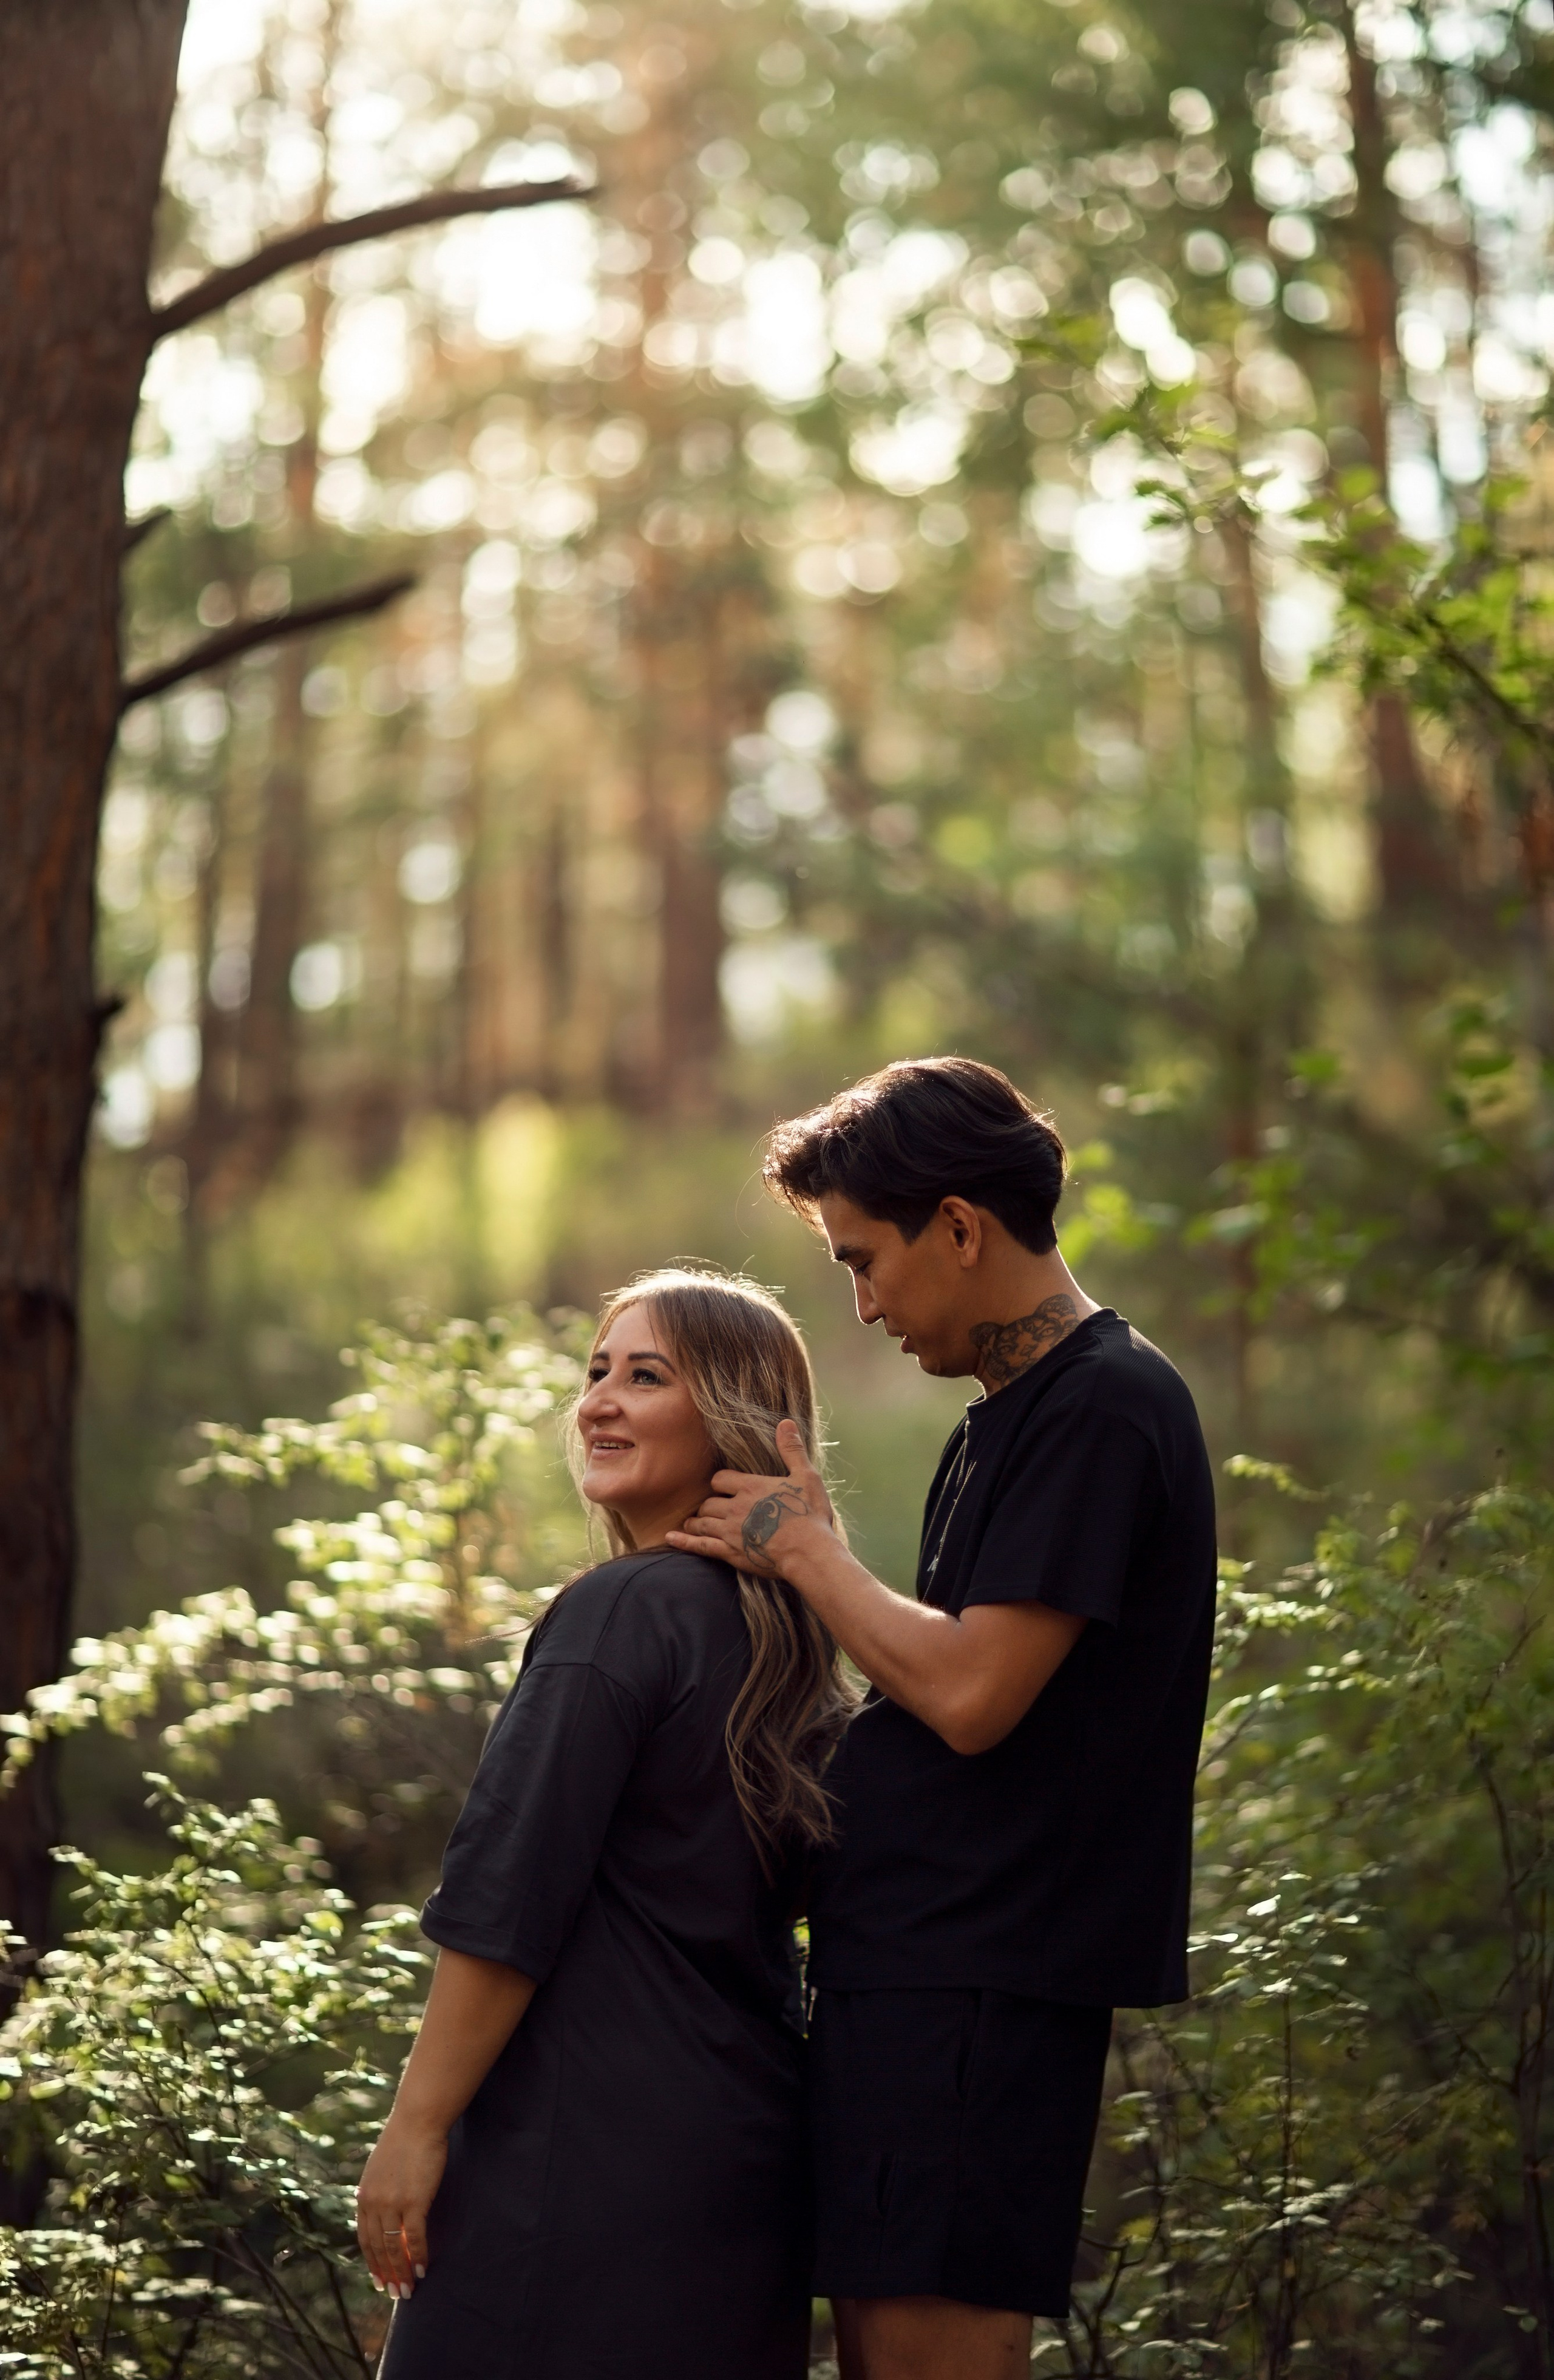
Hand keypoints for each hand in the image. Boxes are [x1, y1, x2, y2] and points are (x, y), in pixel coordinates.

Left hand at [357, 2112, 446, 2299]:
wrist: (418, 2120)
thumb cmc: (405, 2141)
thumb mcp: (381, 2169)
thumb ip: (378, 2192)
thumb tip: (381, 2212)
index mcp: (364, 2196)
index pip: (365, 2238)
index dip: (372, 2262)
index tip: (379, 2280)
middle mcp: (373, 2203)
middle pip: (377, 2248)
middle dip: (387, 2274)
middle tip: (395, 2294)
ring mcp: (392, 2203)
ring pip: (394, 2247)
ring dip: (401, 2272)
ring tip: (408, 2290)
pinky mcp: (414, 2201)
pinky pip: (414, 2237)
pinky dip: (417, 2256)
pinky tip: (422, 2270)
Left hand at [667, 1419, 831, 1577]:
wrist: (808, 1551)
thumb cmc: (809, 1513)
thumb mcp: (806, 1476)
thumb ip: (791, 1449)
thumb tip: (785, 1422)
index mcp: (750, 1486)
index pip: (721, 1478)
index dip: (720, 1482)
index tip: (723, 1487)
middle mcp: (735, 1507)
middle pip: (709, 1502)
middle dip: (708, 1504)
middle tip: (709, 1509)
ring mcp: (730, 1531)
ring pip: (702, 1522)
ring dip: (695, 1521)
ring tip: (691, 1522)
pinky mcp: (730, 1553)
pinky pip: (700, 1546)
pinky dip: (684, 1541)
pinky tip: (671, 1538)